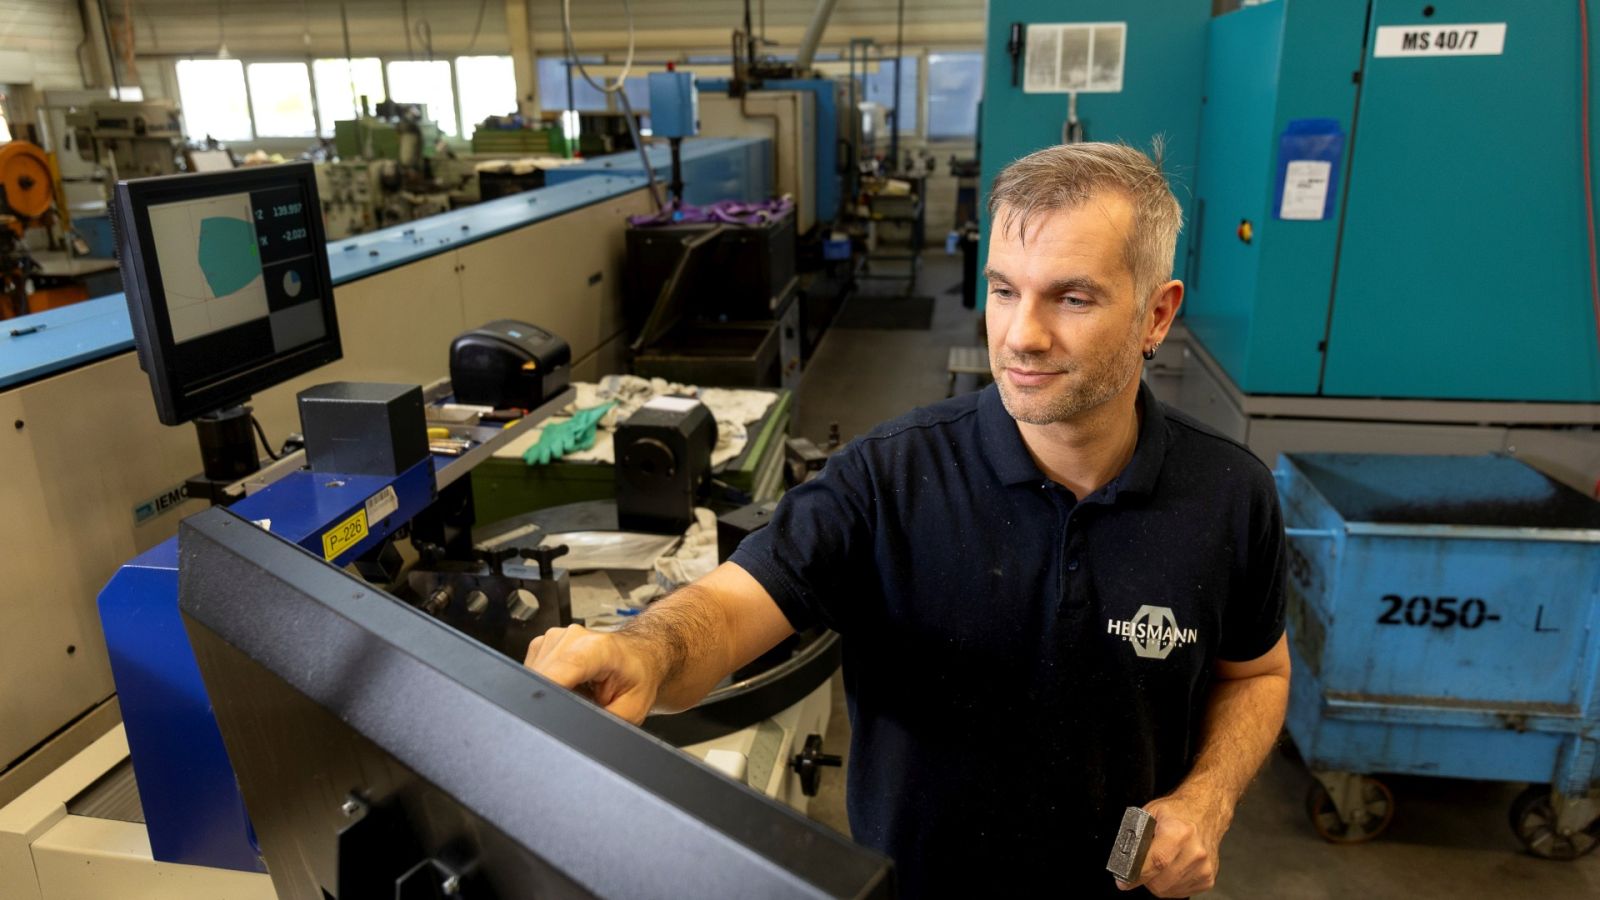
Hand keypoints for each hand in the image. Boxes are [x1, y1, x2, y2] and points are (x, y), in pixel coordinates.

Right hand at [524, 624, 662, 724]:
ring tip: (579, 692)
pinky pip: (533, 672)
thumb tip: (583, 738)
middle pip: (542, 678)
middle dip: (555, 700)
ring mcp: (556, 637)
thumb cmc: (638, 676)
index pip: (560, 671)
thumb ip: (605, 723)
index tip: (544, 715)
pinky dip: (549, 683)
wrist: (638, 655)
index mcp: (598, 649)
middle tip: (582, 703)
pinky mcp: (544, 643)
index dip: (549, 694)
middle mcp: (573, 637)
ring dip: (551, 692)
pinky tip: (570, 683)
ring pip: (533, 677)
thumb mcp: (631, 710)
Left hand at [1116, 792, 1231, 896]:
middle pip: (1161, 882)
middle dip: (1145, 879)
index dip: (1136, 875)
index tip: (1123, 881)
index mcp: (1179, 832)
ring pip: (1168, 890)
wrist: (1206, 812)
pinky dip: (1171, 885)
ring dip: (1158, 882)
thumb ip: (1136, 835)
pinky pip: (1181, 892)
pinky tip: (1172, 868)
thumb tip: (1124, 858)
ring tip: (1160, 863)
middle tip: (1142, 866)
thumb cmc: (1178, 811)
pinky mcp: (1208, 878)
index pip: (1156, 862)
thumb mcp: (1151, 813)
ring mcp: (1204, 868)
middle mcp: (1194, 852)